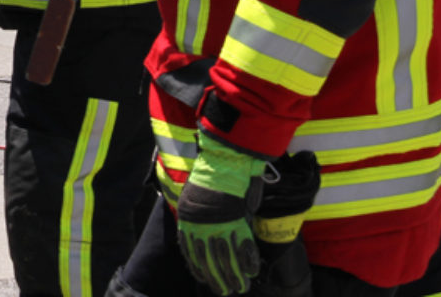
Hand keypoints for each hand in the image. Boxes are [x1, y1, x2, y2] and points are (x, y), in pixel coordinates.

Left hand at [176, 134, 266, 295]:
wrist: (225, 158)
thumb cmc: (214, 173)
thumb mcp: (198, 195)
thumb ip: (204, 216)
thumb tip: (211, 232)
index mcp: (188, 218)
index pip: (190, 249)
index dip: (196, 267)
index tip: (202, 278)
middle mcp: (200, 224)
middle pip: (207, 258)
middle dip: (216, 277)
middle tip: (223, 291)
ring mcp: (218, 223)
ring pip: (224, 257)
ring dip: (232, 275)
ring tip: (239, 288)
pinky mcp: (235, 220)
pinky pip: (242, 245)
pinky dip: (248, 259)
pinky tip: (252, 271)